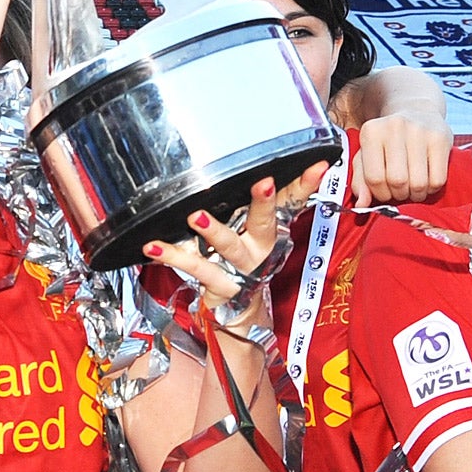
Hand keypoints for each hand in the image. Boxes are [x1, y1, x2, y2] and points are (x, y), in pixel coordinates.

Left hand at [146, 170, 321, 317]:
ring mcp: (240, 267)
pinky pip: (194, 267)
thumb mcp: (253, 227)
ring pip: (228, 245)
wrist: (235, 304)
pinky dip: (171, 255)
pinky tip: (153, 247)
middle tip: (263, 183)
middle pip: (264, 222)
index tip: (318, 166)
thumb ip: (260, 201)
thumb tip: (270, 170)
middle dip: (264, 203)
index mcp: (270, 228)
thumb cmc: (240, 255)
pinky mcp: (219, 282)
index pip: (293, 202)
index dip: (306, 185)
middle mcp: (260, 246)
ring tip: (196, 217)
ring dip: (213, 230)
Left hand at [352, 113, 450, 204]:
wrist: (417, 111)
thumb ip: (360, 181)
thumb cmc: (387, 141)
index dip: (379, 194)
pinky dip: (432, 188)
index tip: (384, 193)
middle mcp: (395, 128)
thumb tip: (361, 205)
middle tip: (400, 191)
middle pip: (397, 181)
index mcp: (371, 132)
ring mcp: (420, 131)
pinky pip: (438, 179)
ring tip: (413, 188)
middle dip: (398, 195)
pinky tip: (427, 181)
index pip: (374, 178)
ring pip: (419, 183)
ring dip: (416, 194)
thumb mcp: (366, 156)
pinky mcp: (441, 138)